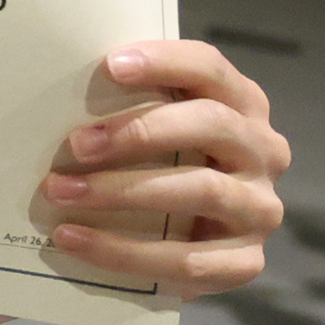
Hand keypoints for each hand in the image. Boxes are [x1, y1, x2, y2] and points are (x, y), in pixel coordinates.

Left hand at [38, 40, 289, 301]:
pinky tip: (72, 239)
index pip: (211, 69)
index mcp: (244, 107)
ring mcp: (260, 209)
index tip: (111, 65)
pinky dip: (122, 251)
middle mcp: (264, 152)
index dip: (166, 62)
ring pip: (201, 190)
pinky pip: (185, 260)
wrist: (195, 252)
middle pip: (211, 124)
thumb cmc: (164, 171)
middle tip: (76, 143)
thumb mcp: (160, 133)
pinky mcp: (246, 263)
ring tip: (61, 192)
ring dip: (123, 190)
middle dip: (140, 131)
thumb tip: (60, 96)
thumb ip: (134, 109)